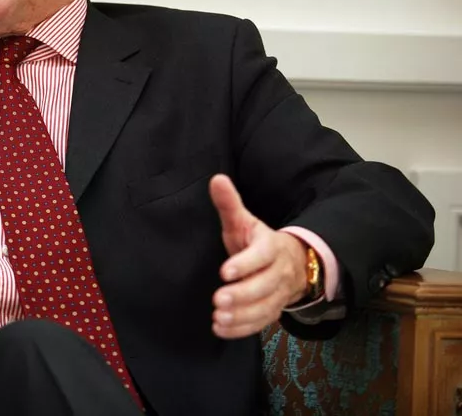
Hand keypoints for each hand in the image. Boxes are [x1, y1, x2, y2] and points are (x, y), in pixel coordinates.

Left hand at [209, 174, 308, 338]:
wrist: (291, 263)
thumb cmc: (257, 241)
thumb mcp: (244, 221)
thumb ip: (230, 204)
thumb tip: (216, 178)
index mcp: (271, 247)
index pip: (262, 256)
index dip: (245, 264)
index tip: (224, 271)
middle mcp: (278, 273)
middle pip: (264, 286)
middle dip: (242, 295)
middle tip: (218, 300)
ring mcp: (277, 295)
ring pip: (264, 308)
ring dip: (241, 315)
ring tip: (218, 317)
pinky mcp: (272, 311)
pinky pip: (261, 323)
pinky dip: (242, 329)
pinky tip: (221, 329)